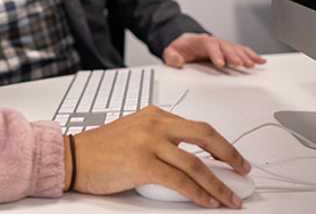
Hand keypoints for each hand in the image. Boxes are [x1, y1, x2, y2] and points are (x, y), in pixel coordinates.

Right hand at [64, 106, 249, 208]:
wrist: (72, 156)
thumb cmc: (99, 150)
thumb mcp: (134, 134)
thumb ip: (160, 141)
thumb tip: (190, 162)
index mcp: (154, 115)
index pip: (197, 127)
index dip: (220, 144)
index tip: (232, 157)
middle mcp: (154, 124)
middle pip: (204, 136)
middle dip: (229, 155)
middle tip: (243, 170)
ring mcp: (148, 143)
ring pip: (195, 163)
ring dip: (218, 184)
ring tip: (230, 198)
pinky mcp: (142, 164)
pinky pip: (180, 181)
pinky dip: (198, 193)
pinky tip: (207, 200)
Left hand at [163, 33, 265, 69]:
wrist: (183, 43)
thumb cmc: (178, 48)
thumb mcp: (170, 52)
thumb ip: (172, 57)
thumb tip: (178, 61)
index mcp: (199, 41)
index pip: (209, 45)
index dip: (216, 54)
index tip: (221, 63)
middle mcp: (213, 41)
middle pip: (225, 46)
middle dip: (233, 55)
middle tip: (241, 65)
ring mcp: (221, 45)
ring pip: (235, 48)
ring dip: (245, 56)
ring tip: (252, 64)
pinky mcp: (227, 51)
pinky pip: (241, 51)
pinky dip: (251, 55)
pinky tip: (260, 61)